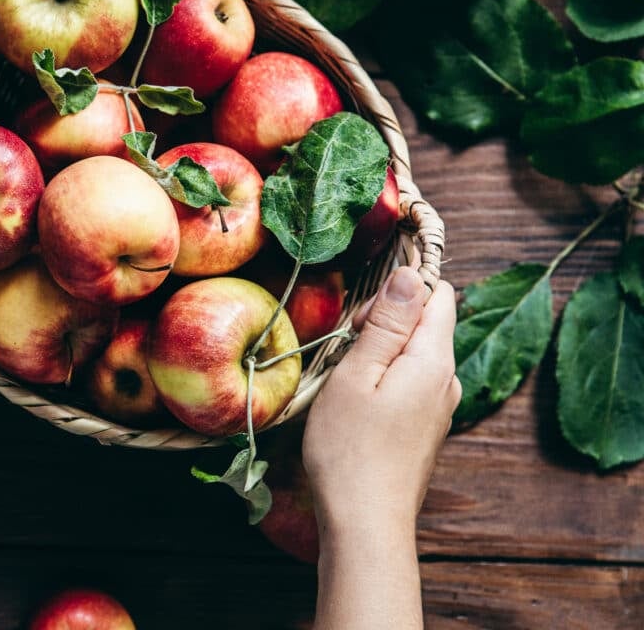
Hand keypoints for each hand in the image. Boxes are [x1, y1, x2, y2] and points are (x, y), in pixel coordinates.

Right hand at [302, 266, 459, 539]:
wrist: (366, 522)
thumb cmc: (350, 449)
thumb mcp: (357, 374)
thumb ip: (386, 323)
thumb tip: (410, 273)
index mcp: (435, 361)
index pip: (437, 293)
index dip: (398, 290)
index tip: (361, 319)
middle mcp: (448, 380)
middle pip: (426, 322)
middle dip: (385, 322)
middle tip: (347, 352)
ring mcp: (441, 407)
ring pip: (416, 353)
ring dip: (381, 353)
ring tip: (348, 382)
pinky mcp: (427, 427)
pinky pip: (412, 382)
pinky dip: (385, 380)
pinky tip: (358, 405)